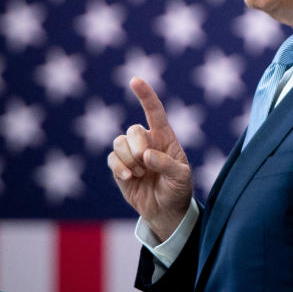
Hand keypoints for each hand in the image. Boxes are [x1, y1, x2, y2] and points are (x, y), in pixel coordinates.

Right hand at [107, 77, 192, 240]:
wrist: (165, 211)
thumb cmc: (178, 189)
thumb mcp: (181, 178)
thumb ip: (167, 164)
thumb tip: (146, 155)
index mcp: (165, 137)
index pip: (155, 111)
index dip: (145, 95)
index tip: (135, 80)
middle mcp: (146, 141)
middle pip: (133, 130)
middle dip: (137, 146)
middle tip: (146, 163)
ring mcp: (131, 153)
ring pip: (119, 143)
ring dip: (129, 159)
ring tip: (141, 174)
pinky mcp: (119, 166)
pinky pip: (111, 158)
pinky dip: (119, 167)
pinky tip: (130, 178)